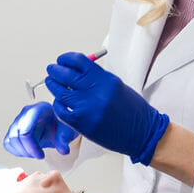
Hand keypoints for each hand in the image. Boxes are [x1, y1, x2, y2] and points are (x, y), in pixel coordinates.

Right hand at [3, 101, 78, 157]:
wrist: (57, 125)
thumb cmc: (60, 124)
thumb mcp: (67, 130)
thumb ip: (64, 139)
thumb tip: (63, 150)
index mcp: (39, 109)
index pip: (27, 125)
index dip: (32, 143)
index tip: (41, 155)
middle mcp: (25, 114)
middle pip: (17, 134)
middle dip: (28, 150)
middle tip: (40, 156)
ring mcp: (17, 121)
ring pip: (11, 140)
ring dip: (23, 152)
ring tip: (35, 153)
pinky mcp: (13, 130)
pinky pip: (8, 143)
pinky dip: (17, 152)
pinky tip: (28, 152)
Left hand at [46, 52, 169, 164]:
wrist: (142, 134)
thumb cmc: (131, 110)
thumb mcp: (116, 86)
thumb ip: (96, 77)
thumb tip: (74, 70)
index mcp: (105, 79)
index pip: (78, 61)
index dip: (66, 58)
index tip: (61, 60)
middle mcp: (95, 91)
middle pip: (65, 74)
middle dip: (55, 70)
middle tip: (52, 69)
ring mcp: (86, 108)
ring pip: (60, 92)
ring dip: (53, 85)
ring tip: (51, 82)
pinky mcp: (80, 123)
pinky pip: (60, 109)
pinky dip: (58, 104)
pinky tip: (60, 102)